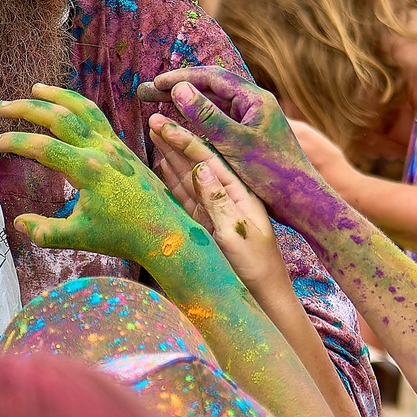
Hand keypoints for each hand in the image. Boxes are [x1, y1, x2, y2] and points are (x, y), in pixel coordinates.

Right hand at [0, 84, 202, 276]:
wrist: (164, 232)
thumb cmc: (123, 236)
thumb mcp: (79, 238)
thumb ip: (45, 232)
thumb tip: (17, 223)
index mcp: (88, 170)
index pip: (42, 147)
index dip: (14, 142)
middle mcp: (101, 150)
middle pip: (60, 116)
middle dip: (28, 108)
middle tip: (4, 107)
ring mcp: (114, 145)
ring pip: (82, 108)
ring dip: (57, 95)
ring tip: (36, 88)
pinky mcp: (122, 147)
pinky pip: (97, 116)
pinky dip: (77, 105)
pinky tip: (66, 106)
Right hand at [144, 67, 361, 238]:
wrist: (300, 201)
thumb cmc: (272, 173)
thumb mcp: (234, 143)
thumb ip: (206, 116)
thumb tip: (178, 89)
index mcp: (255, 99)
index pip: (212, 77)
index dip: (181, 78)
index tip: (156, 83)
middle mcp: (254, 105)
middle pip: (210, 88)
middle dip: (179, 88)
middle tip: (148, 92)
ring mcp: (252, 121)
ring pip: (213, 105)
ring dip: (186, 104)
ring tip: (157, 105)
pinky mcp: (250, 137)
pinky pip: (219, 121)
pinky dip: (197, 120)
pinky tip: (181, 126)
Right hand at [157, 115, 299, 308]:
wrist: (264, 297)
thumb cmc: (256, 265)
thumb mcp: (238, 231)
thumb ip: (218, 199)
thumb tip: (200, 165)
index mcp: (238, 191)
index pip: (206, 157)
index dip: (182, 138)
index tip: (160, 122)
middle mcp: (226, 195)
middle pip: (195, 161)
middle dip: (173, 140)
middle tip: (152, 119)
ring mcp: (215, 209)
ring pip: (187, 177)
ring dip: (170, 156)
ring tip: (153, 136)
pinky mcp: (206, 224)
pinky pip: (184, 197)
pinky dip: (170, 181)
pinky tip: (160, 168)